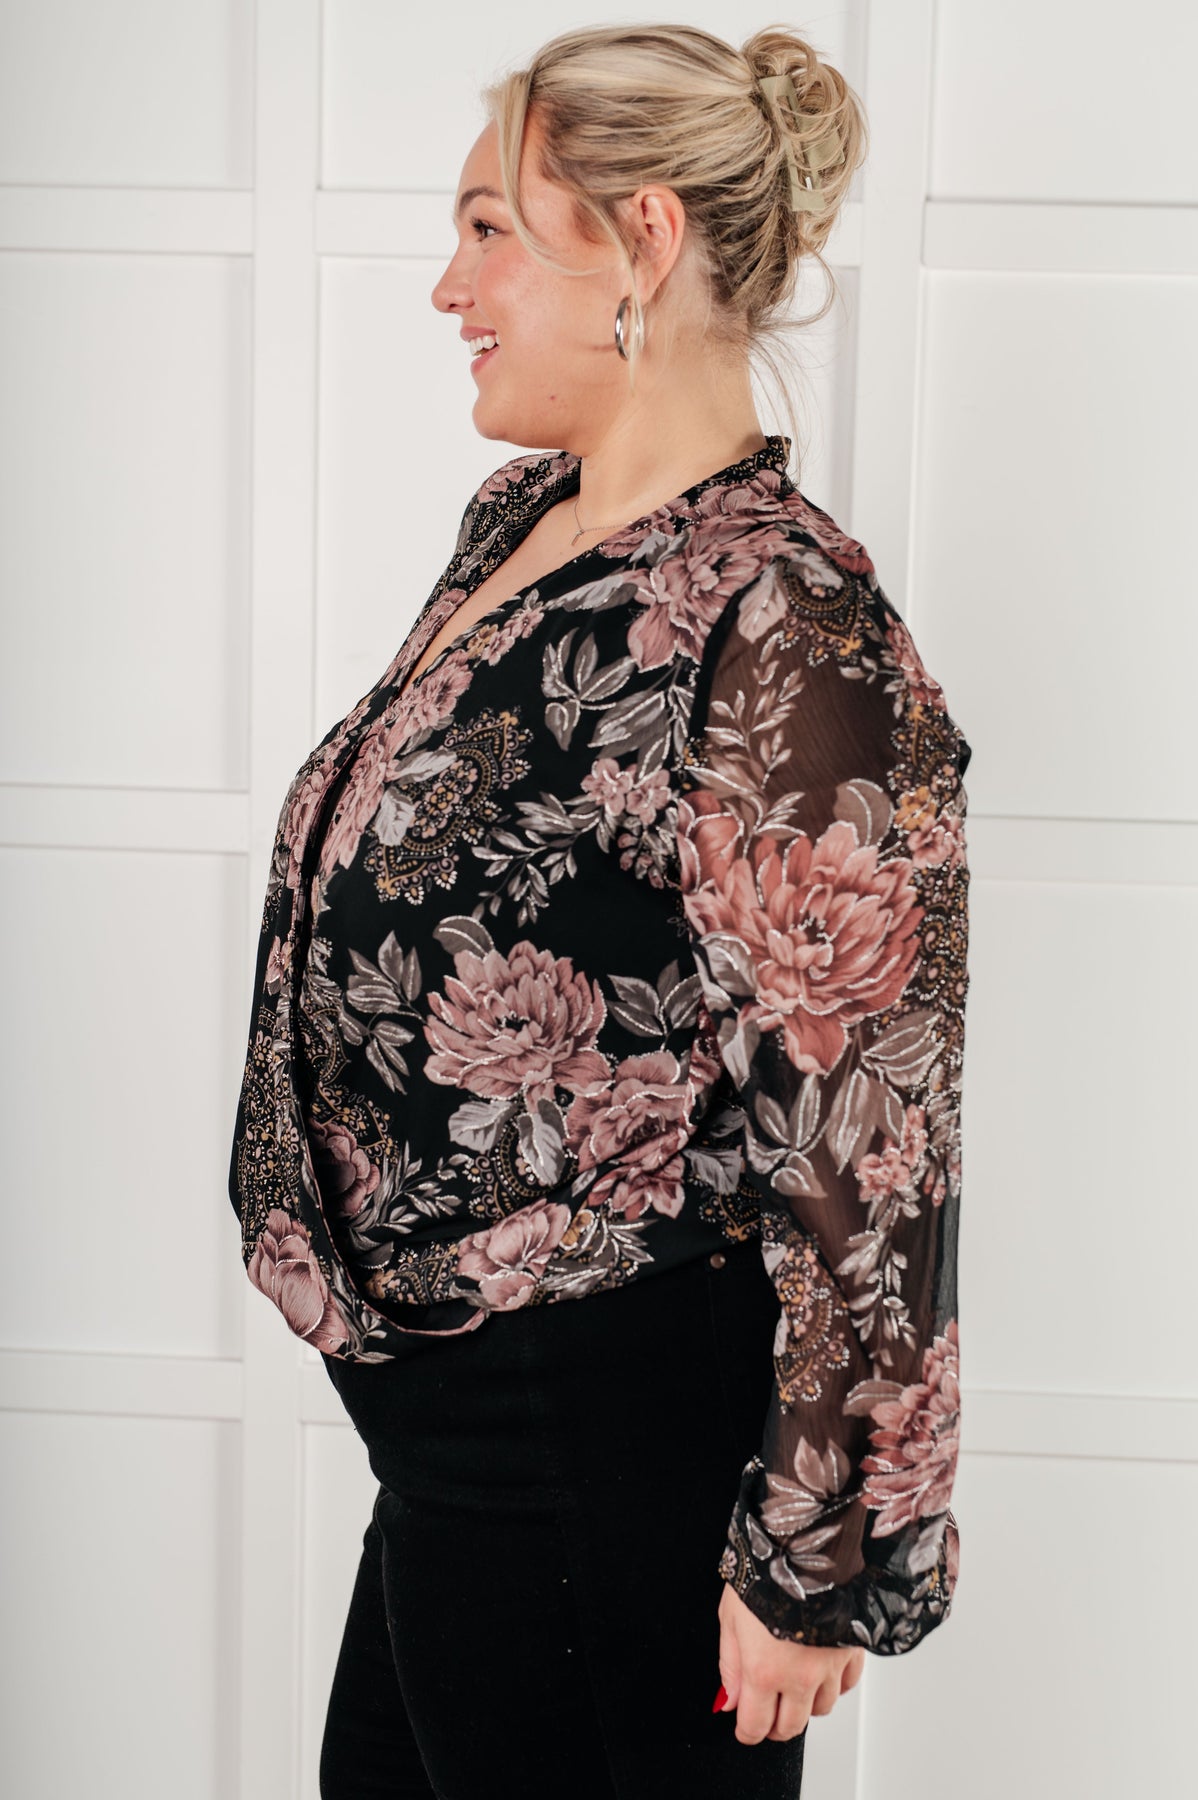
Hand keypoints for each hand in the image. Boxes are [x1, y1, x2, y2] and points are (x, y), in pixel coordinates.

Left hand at [715, 1580, 864, 1743]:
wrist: (806, 1542)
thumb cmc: (764, 1570)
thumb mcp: (729, 1615)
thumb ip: (730, 1665)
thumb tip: (730, 1701)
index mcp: (763, 1671)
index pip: (755, 1726)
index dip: (747, 1731)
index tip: (744, 1725)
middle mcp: (799, 1676)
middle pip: (790, 1727)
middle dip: (774, 1725)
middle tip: (767, 1710)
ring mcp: (829, 1666)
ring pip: (821, 1709)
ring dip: (805, 1704)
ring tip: (792, 1683)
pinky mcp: (852, 1650)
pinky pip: (847, 1686)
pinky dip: (834, 1685)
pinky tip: (821, 1670)